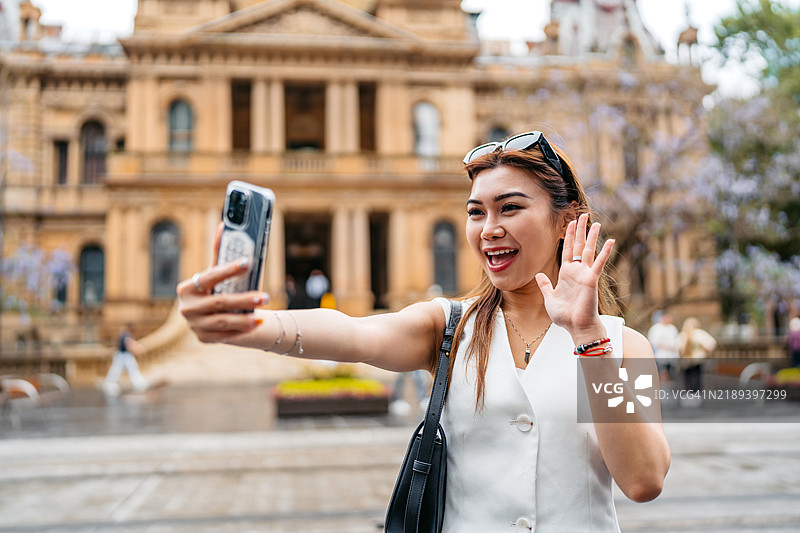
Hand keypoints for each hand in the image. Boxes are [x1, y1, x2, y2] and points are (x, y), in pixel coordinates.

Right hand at [177, 223, 268, 343]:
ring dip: (245, 318)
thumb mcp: (213, 274)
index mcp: (187, 288)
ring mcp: (194, 325)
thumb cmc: (213, 290)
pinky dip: (241, 330)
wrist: (208, 318)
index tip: (247, 263)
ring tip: (263, 314)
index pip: (210, 277)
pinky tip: (256, 325)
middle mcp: (187, 307)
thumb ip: (218, 252)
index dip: (228, 270)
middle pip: (220, 302)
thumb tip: (223, 225)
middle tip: (265, 296)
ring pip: (224, 321)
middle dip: (244, 299)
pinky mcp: (203, 338)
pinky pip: (225, 335)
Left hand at [535, 214, 614, 336]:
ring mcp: (585, 274)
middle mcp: (577, 271)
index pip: (567, 250)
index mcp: (566, 273)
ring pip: (589, 251)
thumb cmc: (565, 316)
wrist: (576, 327)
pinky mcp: (592, 280)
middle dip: (580, 230)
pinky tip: (611, 240)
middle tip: (583, 214)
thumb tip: (538, 275)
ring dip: (592, 236)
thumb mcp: (549, 298)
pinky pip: (599, 263)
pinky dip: (605, 252)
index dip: (568, 236)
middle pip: (579, 246)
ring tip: (596, 222)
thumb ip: (545, 285)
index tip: (570, 222)